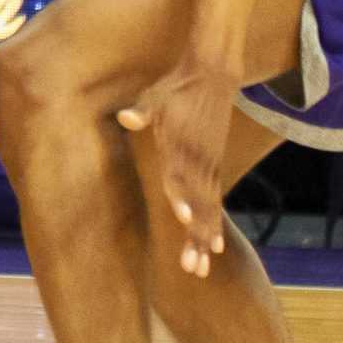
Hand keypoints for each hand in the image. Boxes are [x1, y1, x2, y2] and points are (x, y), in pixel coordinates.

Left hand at [117, 59, 239, 278]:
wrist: (212, 74)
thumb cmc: (176, 87)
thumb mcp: (155, 97)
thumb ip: (142, 113)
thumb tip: (126, 118)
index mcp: (179, 144)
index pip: (178, 176)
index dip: (179, 198)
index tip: (180, 220)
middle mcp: (197, 159)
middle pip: (195, 204)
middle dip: (192, 237)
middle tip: (191, 268)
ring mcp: (209, 164)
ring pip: (208, 208)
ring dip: (204, 237)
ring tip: (203, 266)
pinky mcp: (215, 164)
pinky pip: (216, 201)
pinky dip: (215, 223)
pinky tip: (216, 245)